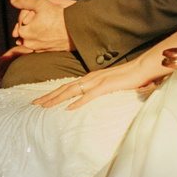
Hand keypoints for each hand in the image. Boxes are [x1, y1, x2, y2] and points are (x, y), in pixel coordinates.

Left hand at [11, 0, 74, 53]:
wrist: (79, 31)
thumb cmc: (60, 17)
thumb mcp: (41, 4)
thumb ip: (25, 1)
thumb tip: (13, 0)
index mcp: (24, 31)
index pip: (21, 17)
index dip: (31, 9)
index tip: (42, 9)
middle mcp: (28, 43)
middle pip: (26, 26)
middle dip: (32, 18)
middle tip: (46, 14)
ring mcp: (36, 49)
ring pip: (32, 33)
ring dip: (37, 26)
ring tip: (49, 21)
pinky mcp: (45, 51)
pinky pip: (38, 41)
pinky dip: (41, 35)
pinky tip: (51, 29)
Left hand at [33, 50, 166, 110]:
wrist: (142, 68)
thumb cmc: (128, 77)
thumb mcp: (110, 83)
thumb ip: (99, 90)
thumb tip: (90, 98)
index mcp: (90, 78)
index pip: (68, 86)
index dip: (53, 93)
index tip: (42, 100)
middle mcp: (90, 78)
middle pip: (64, 88)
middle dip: (48, 96)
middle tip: (34, 104)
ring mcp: (97, 82)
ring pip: (72, 91)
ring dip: (57, 99)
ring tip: (45, 106)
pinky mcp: (106, 86)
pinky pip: (89, 96)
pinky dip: (78, 102)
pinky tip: (69, 108)